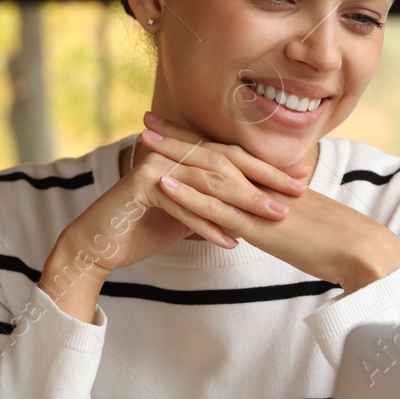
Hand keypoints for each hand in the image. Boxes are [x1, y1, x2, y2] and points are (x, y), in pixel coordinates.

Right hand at [38, 119, 307, 320]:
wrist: (99, 244)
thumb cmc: (144, 229)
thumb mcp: (189, 213)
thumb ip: (216, 203)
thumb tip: (256, 205)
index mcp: (184, 155)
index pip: (233, 157)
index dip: (267, 168)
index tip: (300, 180)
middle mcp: (171, 154)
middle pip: (226, 163)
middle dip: (264, 180)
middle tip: (296, 194)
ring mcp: (155, 166)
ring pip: (209, 183)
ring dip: (243, 203)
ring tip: (273, 218)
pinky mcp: (141, 187)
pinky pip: (183, 207)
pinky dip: (207, 225)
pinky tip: (230, 241)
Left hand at [139, 113, 399, 290]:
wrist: (359, 249)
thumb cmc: (333, 239)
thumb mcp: (296, 220)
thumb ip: (273, 211)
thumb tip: (257, 214)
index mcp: (268, 181)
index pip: (227, 153)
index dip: (198, 138)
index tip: (172, 126)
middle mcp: (259, 184)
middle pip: (212, 153)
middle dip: (178, 136)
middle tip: (146, 119)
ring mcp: (255, 203)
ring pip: (208, 173)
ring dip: (174, 156)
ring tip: (142, 142)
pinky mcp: (256, 226)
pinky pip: (216, 208)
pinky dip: (188, 195)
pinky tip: (162, 185)